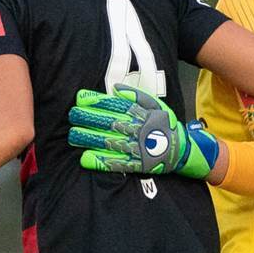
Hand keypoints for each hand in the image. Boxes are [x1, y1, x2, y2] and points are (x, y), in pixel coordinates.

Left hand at [66, 86, 217, 178]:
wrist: (181, 150)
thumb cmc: (164, 125)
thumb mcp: (155, 105)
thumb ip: (136, 96)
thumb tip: (115, 88)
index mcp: (140, 114)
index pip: (115, 106)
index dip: (96, 102)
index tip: (80, 99)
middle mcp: (137, 129)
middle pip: (108, 122)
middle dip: (89, 118)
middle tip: (72, 115)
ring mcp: (136, 148)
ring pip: (109, 142)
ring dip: (90, 139)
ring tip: (73, 135)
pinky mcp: (136, 164)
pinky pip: (116, 163)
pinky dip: (101, 161)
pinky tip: (85, 159)